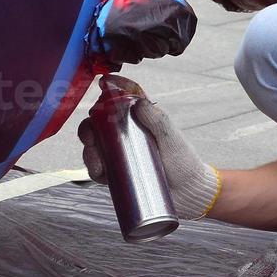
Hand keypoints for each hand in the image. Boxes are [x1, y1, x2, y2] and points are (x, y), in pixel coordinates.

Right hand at [77, 97, 220, 220]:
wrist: (188, 193)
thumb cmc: (183, 162)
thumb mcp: (170, 137)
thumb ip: (157, 119)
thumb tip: (138, 103)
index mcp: (140, 120)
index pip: (120, 100)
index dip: (109, 90)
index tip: (102, 83)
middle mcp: (127, 134)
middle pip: (99, 125)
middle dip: (88, 128)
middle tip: (89, 136)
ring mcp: (121, 154)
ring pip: (95, 148)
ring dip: (89, 151)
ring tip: (95, 159)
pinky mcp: (118, 174)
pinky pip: (99, 170)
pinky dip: (94, 169)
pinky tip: (98, 171)